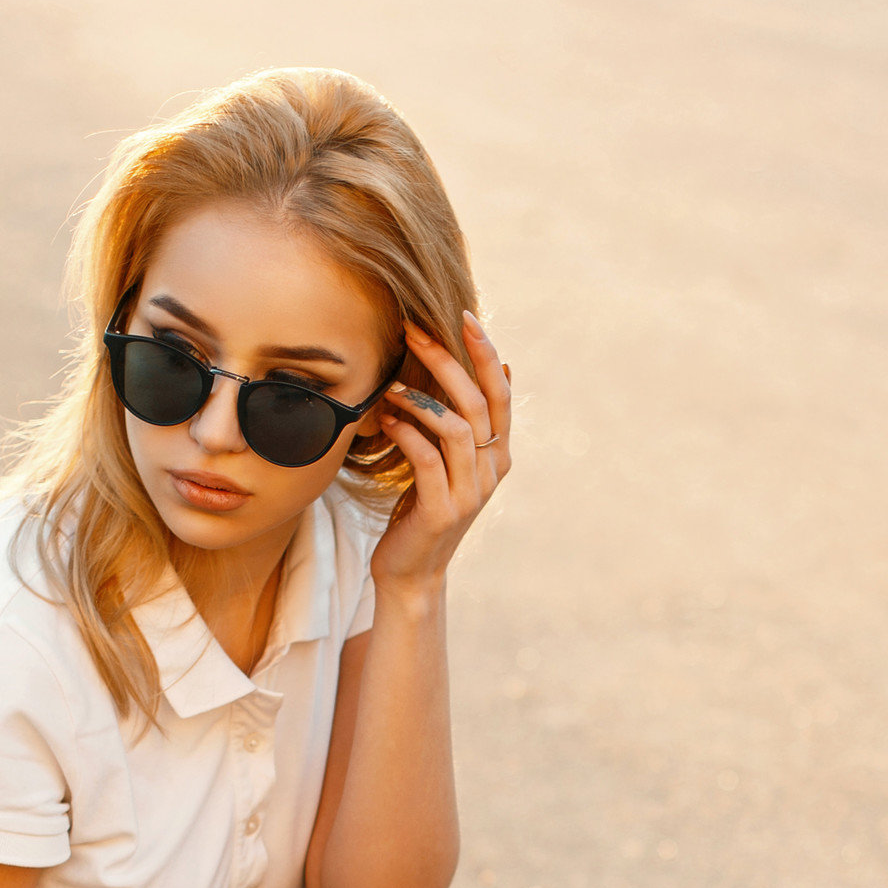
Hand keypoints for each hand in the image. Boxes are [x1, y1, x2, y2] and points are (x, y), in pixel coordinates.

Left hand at [368, 311, 511, 594]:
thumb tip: (493, 368)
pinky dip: (407, 434)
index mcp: (497, 454)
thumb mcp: (447, 462)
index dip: (485, 353)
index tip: (463, 316)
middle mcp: (491, 471)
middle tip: (415, 330)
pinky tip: (386, 419)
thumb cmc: (422, 508)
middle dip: (447, 361)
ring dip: (422, 399)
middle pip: (479, 403)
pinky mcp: (442, 511)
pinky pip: (428, 460)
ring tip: (392, 385)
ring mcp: (470, 493)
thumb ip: (463, 423)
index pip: (500, 393)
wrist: (412, 572)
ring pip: (457, 428)